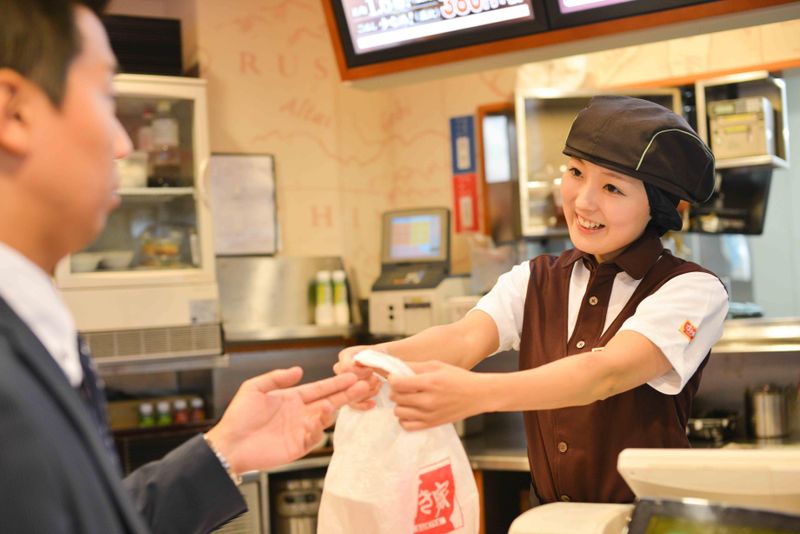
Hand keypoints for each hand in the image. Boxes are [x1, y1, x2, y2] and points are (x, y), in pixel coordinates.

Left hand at [204, 367, 368, 473]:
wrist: (229, 445)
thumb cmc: (238, 418)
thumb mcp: (254, 388)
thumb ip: (277, 377)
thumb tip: (298, 370)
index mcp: (292, 398)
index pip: (321, 388)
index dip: (337, 382)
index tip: (354, 375)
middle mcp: (300, 413)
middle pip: (331, 401)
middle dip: (349, 393)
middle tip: (367, 385)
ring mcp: (301, 430)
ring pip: (326, 418)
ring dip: (334, 409)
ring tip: (336, 401)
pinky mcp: (298, 447)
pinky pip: (315, 437)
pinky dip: (317, 429)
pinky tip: (313, 421)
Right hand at [333, 345, 381, 409]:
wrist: (386, 361)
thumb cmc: (382, 356)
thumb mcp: (377, 354)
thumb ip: (366, 358)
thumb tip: (355, 363)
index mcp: (345, 355)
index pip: (345, 368)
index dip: (359, 372)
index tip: (371, 370)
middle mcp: (341, 368)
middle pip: (346, 383)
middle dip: (364, 383)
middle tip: (377, 379)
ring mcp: (344, 382)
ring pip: (349, 394)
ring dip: (366, 393)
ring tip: (378, 385)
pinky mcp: (349, 393)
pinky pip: (352, 403)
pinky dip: (363, 405)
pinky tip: (373, 403)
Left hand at [388, 360, 486, 430]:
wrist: (478, 395)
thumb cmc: (458, 378)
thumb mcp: (437, 365)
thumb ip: (415, 366)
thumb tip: (394, 365)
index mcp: (429, 383)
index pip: (397, 383)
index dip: (392, 379)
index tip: (396, 377)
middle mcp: (428, 401)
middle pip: (395, 397)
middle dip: (395, 390)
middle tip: (403, 386)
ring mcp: (429, 415)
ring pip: (398, 412)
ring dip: (399, 404)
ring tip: (408, 398)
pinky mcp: (431, 424)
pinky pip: (406, 425)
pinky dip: (405, 418)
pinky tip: (412, 410)